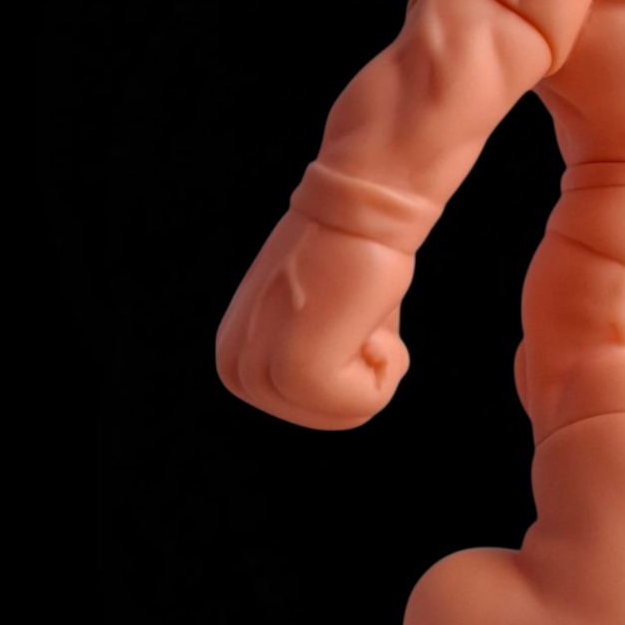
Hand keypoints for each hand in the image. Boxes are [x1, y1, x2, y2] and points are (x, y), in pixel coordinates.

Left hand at [216, 210, 413, 429]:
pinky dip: (389, 362)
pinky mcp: (298, 372)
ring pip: (353, 412)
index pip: (319, 409)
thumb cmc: (358, 256)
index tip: (346, 310)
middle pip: (336, 417)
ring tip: (359, 310)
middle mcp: (236, 371)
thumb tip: (350, 370)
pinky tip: (366, 315)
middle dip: (368, 368)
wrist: (365, 207)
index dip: (356, 364)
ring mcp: (262, 374)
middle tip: (356, 310)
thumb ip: (321, 355)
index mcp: (235, 361)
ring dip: (380, 361)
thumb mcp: (324, 320)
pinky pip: (367, 403)